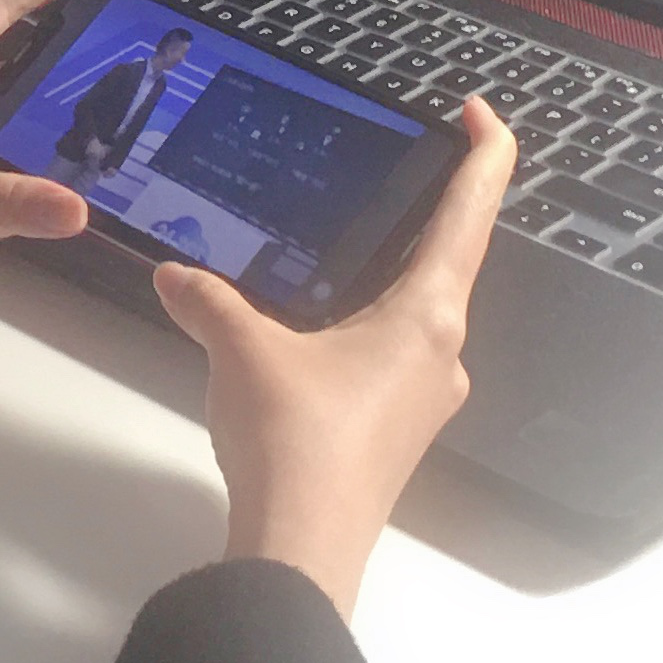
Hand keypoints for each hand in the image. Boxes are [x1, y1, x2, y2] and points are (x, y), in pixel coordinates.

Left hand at [0, 0, 136, 337]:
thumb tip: (77, 207)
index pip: (5, 6)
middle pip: (28, 68)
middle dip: (85, 56)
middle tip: (157, 53)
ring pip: (25, 133)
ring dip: (73, 131)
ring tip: (149, 126)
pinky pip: (13, 195)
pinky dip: (50, 196)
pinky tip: (98, 198)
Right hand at [155, 96, 515, 624]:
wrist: (302, 549)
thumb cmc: (296, 439)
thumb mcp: (241, 347)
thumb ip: (208, 299)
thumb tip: (174, 274)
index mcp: (427, 315)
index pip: (472, 215)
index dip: (488, 156)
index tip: (485, 113)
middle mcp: (443, 352)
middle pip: (452, 262)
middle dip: (432, 213)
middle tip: (405, 167)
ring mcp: (424, 398)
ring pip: (419, 314)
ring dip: (393, 275)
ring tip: (347, 244)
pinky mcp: (396, 432)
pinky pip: (392, 354)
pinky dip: (367, 322)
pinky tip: (319, 327)